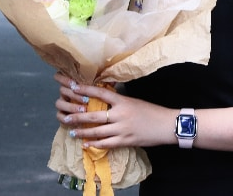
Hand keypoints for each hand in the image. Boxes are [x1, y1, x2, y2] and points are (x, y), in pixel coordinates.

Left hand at [54, 73, 174, 149]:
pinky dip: (95, 144)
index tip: (73, 88)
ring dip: (83, 132)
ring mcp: (122, 129)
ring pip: (97, 132)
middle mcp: (120, 114)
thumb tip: (104, 98)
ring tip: (72, 132)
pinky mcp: (125, 141)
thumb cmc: (150, 111)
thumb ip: (119, 101)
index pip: (100, 93)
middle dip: (78, 117)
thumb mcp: (134, 101)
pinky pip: (106, 144)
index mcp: (123, 101)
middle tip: (65, 117)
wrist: (166, 124)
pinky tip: (87, 144)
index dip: (85, 90)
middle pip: (94, 115)